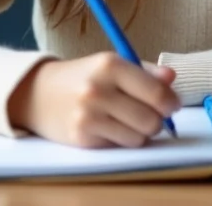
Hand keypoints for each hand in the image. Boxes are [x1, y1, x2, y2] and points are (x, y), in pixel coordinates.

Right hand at [7, 53, 180, 148]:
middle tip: (149, 115)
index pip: (156, 92)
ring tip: (127, 121)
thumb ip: (145, 72)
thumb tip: (172, 78)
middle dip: (157, 121)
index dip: (171, 103)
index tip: (171, 105)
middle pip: (151, 120)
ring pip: (138, 137)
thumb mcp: (111, 64)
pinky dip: (121, 139)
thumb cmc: (82, 77)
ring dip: (139, 133)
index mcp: (110, 65)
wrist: (38, 93)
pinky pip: (119, 146)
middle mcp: (98, 89)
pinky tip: (109, 127)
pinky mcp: (82, 137)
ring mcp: (89, 115)